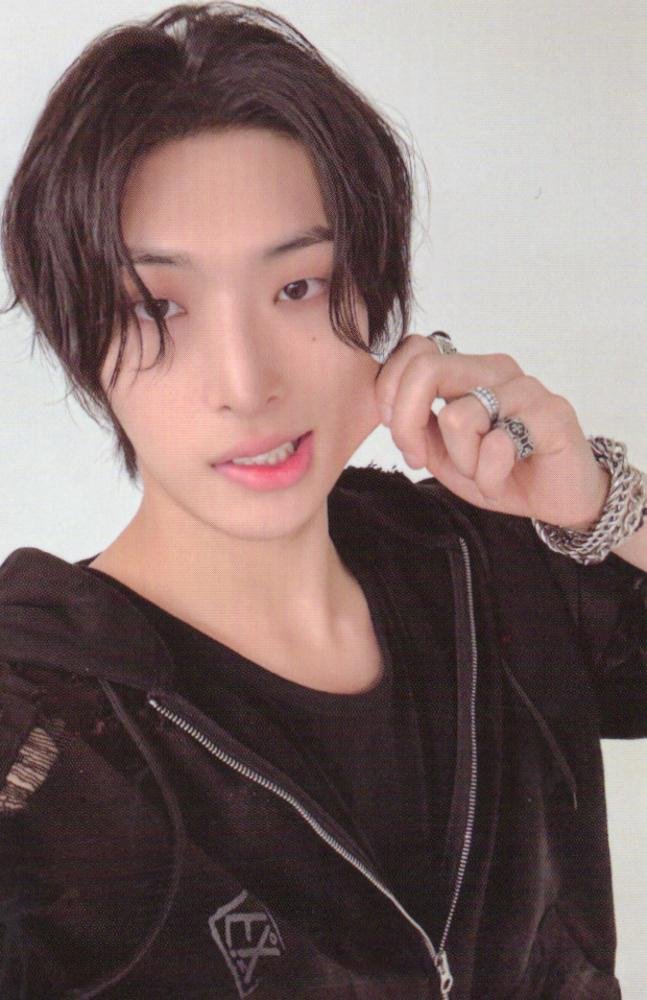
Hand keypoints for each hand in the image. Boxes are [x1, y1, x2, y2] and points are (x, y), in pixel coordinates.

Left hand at [374, 334, 609, 527]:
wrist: (557, 497)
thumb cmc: (501, 470)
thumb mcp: (442, 454)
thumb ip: (416, 428)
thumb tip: (389, 410)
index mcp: (467, 371)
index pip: (415, 350)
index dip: (390, 390)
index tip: (394, 429)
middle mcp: (494, 370)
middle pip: (427, 370)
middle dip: (407, 423)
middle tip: (418, 457)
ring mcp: (524, 388)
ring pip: (457, 417)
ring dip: (460, 461)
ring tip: (480, 472)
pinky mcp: (551, 413)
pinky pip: (497, 445)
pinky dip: (488, 477)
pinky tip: (502, 480)